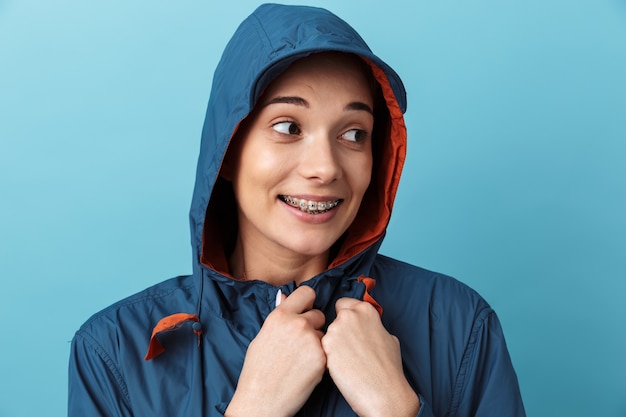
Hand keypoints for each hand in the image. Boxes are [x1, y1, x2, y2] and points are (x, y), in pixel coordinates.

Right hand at [225, 286, 325, 416]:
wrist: (262, 400)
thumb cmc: (257, 370)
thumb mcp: (262, 336)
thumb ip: (278, 316)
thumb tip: (285, 296)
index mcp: (280, 315)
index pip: (306, 293)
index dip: (307, 301)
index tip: (306, 309)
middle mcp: (297, 324)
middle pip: (318, 314)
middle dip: (313, 325)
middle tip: (300, 342)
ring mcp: (311, 340)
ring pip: (323, 334)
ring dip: (317, 343)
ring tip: (299, 359)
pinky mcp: (322, 357)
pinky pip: (327, 351)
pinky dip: (319, 358)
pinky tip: (305, 369)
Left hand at [322, 298, 419, 416]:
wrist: (382, 390)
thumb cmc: (388, 368)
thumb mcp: (388, 337)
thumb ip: (373, 326)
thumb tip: (366, 327)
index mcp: (366, 310)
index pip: (344, 303)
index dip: (345, 316)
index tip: (348, 326)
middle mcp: (349, 315)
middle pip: (334, 318)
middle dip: (338, 330)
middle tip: (348, 346)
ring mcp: (335, 330)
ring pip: (327, 333)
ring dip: (332, 343)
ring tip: (347, 359)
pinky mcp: (325, 346)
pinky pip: (322, 347)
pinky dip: (328, 355)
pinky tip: (340, 365)